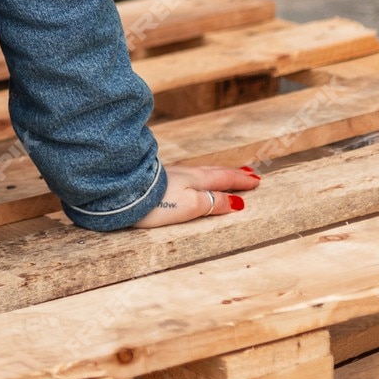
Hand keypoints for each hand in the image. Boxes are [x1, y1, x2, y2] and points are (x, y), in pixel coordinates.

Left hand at [127, 163, 261, 228]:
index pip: (224, 180)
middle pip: (214, 173)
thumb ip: (213, 202)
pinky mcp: (157, 180)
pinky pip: (188, 176)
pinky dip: (200, 176)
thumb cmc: (157, 202)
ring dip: (217, 173)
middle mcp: (185, 174)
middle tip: (248, 174)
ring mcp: (170, 175)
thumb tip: (236, 202)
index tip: (257, 181)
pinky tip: (192, 178)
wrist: (121, 191)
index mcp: (196, 181)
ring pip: (200, 172)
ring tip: (225, 175)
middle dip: (232, 174)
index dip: (241, 182)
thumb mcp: (190, 205)